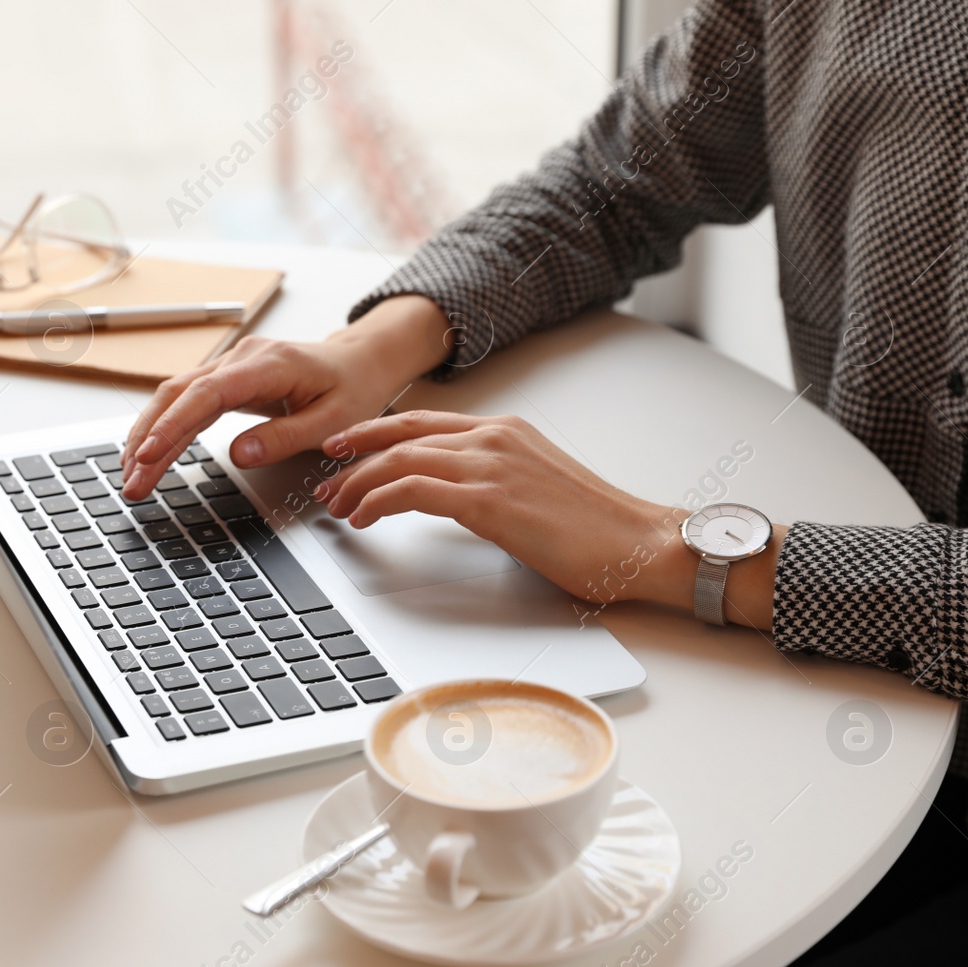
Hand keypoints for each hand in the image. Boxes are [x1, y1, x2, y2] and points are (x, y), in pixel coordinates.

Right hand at [120, 295, 449, 499]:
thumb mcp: (333, 421)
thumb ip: (284, 438)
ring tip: (130, 476)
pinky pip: (187, 401)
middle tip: (131, 482)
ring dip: (150, 435)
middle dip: (149, 439)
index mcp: (268, 365)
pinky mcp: (227, 379)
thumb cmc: (351, 389)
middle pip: (179, 395)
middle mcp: (241, 359)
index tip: (148, 455)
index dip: (173, 425)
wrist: (360, 362)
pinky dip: (165, 428)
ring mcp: (231, 366)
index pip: (206, 394)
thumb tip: (239, 455)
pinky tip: (148, 453)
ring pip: (175, 397)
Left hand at [314, 410, 783, 626]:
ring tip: (338, 508)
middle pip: (400, 434)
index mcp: (504, 431)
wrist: (642, 543)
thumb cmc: (597, 528)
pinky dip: (378, 501)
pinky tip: (364, 518)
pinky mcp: (489, 499)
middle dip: (353, 458)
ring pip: (398, 460)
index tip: (342, 450)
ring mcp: (491, 464)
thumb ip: (493, 481)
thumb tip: (455, 499)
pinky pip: (412, 491)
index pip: (421, 422)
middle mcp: (493, 437)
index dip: (374, 435)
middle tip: (326, 483)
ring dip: (358, 485)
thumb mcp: (535, 488)